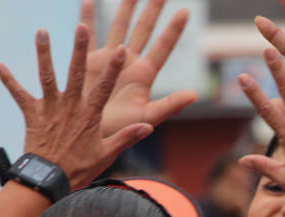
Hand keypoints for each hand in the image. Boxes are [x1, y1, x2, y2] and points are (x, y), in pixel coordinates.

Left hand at [0, 25, 152, 189]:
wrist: (49, 180)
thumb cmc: (79, 169)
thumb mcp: (107, 154)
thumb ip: (127, 137)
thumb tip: (148, 126)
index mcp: (90, 115)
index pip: (105, 87)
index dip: (114, 68)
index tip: (121, 50)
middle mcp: (70, 107)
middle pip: (76, 73)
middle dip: (79, 49)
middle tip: (81, 28)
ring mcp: (50, 109)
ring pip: (47, 76)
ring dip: (44, 53)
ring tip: (41, 32)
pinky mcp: (32, 115)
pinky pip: (19, 95)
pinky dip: (8, 80)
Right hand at [79, 0, 197, 136]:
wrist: (90, 135)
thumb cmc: (121, 130)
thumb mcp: (147, 118)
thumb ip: (169, 106)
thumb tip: (194, 95)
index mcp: (145, 74)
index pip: (163, 47)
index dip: (174, 30)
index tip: (186, 11)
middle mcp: (129, 62)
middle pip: (144, 30)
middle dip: (152, 10)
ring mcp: (110, 59)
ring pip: (119, 26)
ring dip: (126, 8)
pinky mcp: (89, 61)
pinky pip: (90, 35)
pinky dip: (89, 18)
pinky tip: (89, 0)